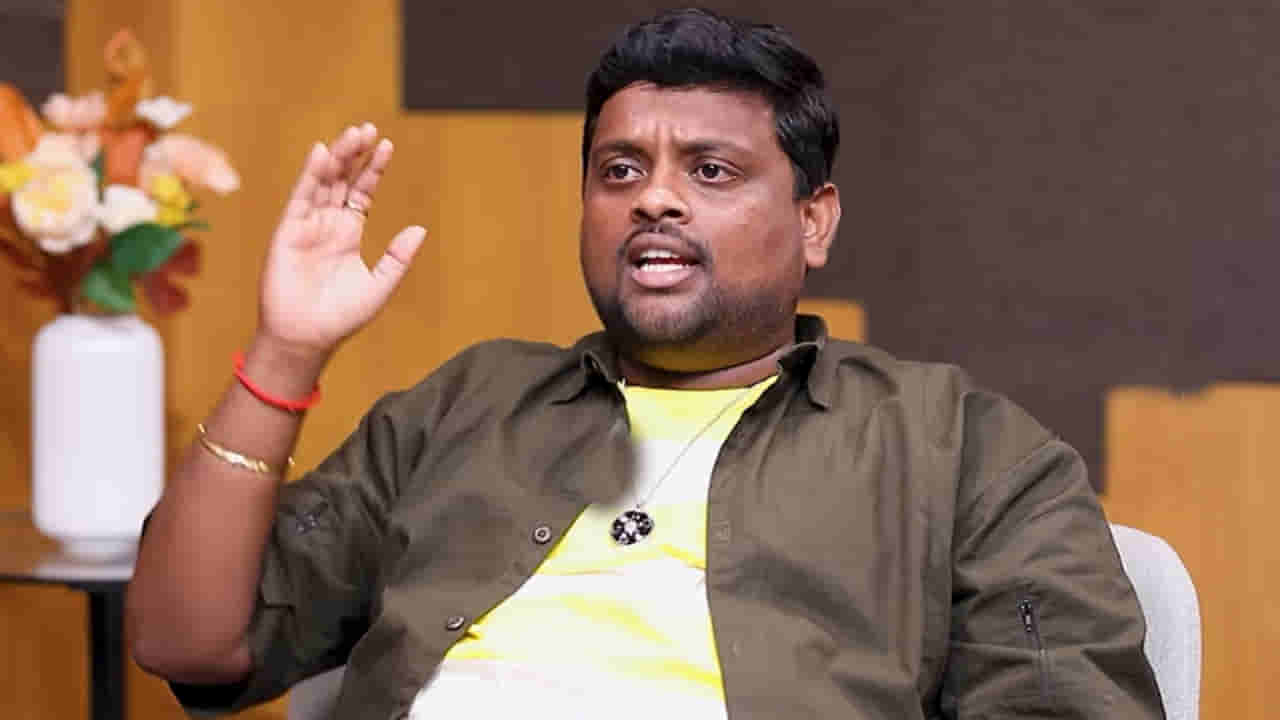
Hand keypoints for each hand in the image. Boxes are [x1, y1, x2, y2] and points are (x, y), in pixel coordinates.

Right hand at [258, 123, 425, 356]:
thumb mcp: (380, 285)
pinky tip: (322, 153)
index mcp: (349, 233)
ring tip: (353, 134)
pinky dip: (310, 175)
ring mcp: (306, 225)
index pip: (362, 192)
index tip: (387, 146)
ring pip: (323, 182)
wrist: (306, 337)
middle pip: (342, 179)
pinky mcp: (288, 231)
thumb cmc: (340, 317)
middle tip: (369, 129)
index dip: (373, 169)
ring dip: (337, 157)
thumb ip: (398, 257)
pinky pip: (300, 198)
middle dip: (355, 154)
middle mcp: (327, 224)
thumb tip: (420, 228)